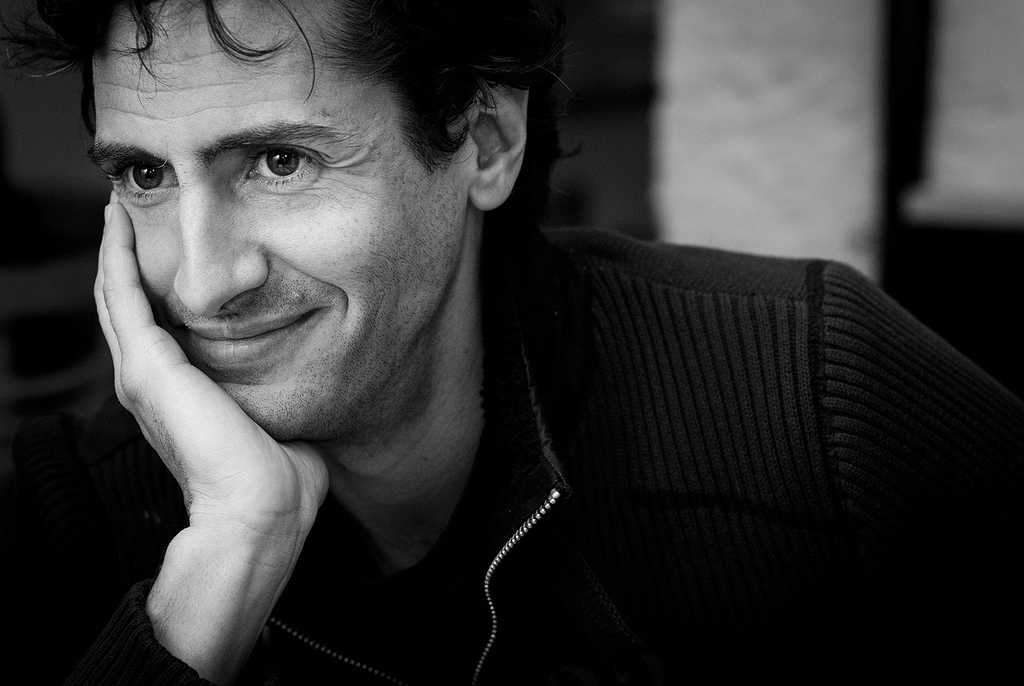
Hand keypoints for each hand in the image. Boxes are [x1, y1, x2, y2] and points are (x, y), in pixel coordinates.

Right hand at [95, 194, 328, 682]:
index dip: (152, 292)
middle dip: (125, 262)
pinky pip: (123, 298)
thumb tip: (301, 378)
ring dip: (115, 253)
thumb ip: (275, 394)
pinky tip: (118, 224)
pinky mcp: (148, 369)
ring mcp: (143, 377)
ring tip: (116, 212)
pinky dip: (117, 258)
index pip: (156, 334)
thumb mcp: (276, 421)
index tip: (162, 255)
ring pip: (117, 298)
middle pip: (128, 310)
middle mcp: (151, 387)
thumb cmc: (277, 482)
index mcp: (179, 400)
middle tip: (125, 216)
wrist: (260, 514)